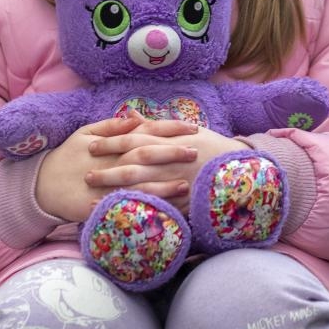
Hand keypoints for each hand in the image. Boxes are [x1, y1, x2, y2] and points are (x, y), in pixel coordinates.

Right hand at [33, 116, 197, 222]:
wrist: (42, 185)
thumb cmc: (69, 156)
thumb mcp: (86, 133)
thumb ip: (112, 126)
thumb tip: (136, 116)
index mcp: (112, 143)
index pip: (146, 132)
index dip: (170, 129)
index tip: (193, 128)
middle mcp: (112, 162)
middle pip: (145, 155)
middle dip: (171, 153)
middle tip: (196, 152)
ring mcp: (106, 186)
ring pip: (138, 185)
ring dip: (162, 185)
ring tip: (186, 185)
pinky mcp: (99, 206)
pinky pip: (123, 208)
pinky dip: (141, 210)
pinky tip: (160, 212)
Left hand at [86, 124, 246, 213]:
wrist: (241, 170)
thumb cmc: (212, 147)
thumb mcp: (188, 131)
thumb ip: (158, 126)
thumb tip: (132, 116)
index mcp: (171, 141)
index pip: (135, 139)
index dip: (112, 142)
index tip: (92, 146)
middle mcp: (171, 161)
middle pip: (133, 165)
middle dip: (108, 169)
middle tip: (86, 174)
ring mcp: (176, 183)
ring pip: (140, 187)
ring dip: (115, 191)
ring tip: (91, 195)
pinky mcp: (182, 202)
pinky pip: (154, 207)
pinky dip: (135, 209)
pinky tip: (117, 213)